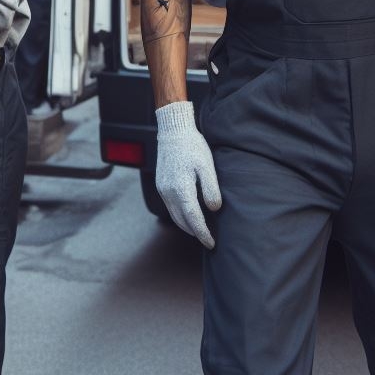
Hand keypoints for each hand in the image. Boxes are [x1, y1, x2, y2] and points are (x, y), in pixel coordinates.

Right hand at [155, 101, 221, 248]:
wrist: (173, 131)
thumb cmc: (192, 146)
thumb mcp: (207, 166)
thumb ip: (210, 189)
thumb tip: (213, 209)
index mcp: (181, 189)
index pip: (193, 219)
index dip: (203, 233)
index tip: (211, 243)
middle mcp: (169, 192)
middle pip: (182, 221)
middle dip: (195, 233)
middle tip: (208, 240)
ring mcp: (163, 189)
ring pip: (174, 215)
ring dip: (186, 226)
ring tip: (199, 230)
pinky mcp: (161, 184)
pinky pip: (170, 206)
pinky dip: (179, 215)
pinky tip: (188, 213)